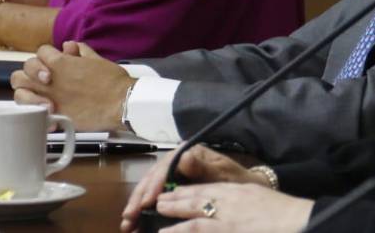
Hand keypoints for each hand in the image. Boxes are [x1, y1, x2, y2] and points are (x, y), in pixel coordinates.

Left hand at [11, 42, 133, 130]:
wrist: (120, 103)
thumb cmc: (112, 82)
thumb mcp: (97, 59)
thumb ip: (81, 51)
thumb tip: (71, 46)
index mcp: (59, 63)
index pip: (41, 52)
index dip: (48, 57)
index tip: (55, 63)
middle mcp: (49, 80)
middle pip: (21, 73)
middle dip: (28, 75)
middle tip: (41, 80)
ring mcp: (48, 98)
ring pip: (20, 94)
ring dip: (27, 94)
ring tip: (39, 97)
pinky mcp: (53, 116)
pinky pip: (33, 115)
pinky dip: (37, 115)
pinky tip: (48, 115)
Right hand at [121, 145, 271, 229]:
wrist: (247, 187)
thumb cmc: (237, 180)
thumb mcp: (223, 174)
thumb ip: (203, 168)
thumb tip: (183, 158)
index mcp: (189, 151)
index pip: (165, 166)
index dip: (154, 184)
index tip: (147, 202)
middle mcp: (177, 159)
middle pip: (153, 177)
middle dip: (139, 198)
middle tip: (129, 217)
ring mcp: (173, 172)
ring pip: (150, 187)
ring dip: (137, 205)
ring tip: (127, 224)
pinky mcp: (173, 184)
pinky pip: (156, 195)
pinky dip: (144, 209)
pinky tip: (136, 222)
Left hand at [124, 182, 311, 232]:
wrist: (300, 221)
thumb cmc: (286, 215)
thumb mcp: (261, 202)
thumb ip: (244, 204)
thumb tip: (234, 210)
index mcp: (240, 191)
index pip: (208, 187)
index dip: (187, 190)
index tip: (173, 193)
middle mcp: (231, 199)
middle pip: (195, 194)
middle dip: (173, 197)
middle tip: (155, 201)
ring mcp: (227, 215)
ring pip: (192, 211)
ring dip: (172, 212)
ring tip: (155, 214)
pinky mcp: (227, 228)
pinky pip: (197, 229)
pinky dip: (179, 230)